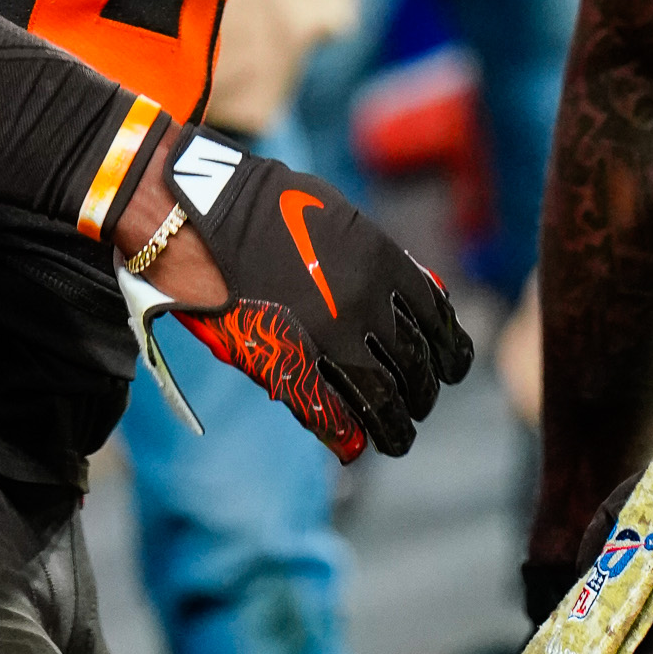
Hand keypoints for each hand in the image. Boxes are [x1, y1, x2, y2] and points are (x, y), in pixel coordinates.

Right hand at [121, 126, 471, 459]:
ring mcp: (326, 339)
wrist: (202, 215)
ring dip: (395, 425)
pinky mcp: (285, 363)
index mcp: (384, 264)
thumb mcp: (342, 220)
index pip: (438, 324)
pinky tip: (354, 445)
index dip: (449, 354)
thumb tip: (421, 293)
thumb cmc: (268, 208)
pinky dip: (346, 434)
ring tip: (397, 436)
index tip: (450, 369)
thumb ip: (382, 261)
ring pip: (382, 399)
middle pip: (415, 367)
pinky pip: (330, 412)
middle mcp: (366, 304)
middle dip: (422, 394)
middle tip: (419, 406)